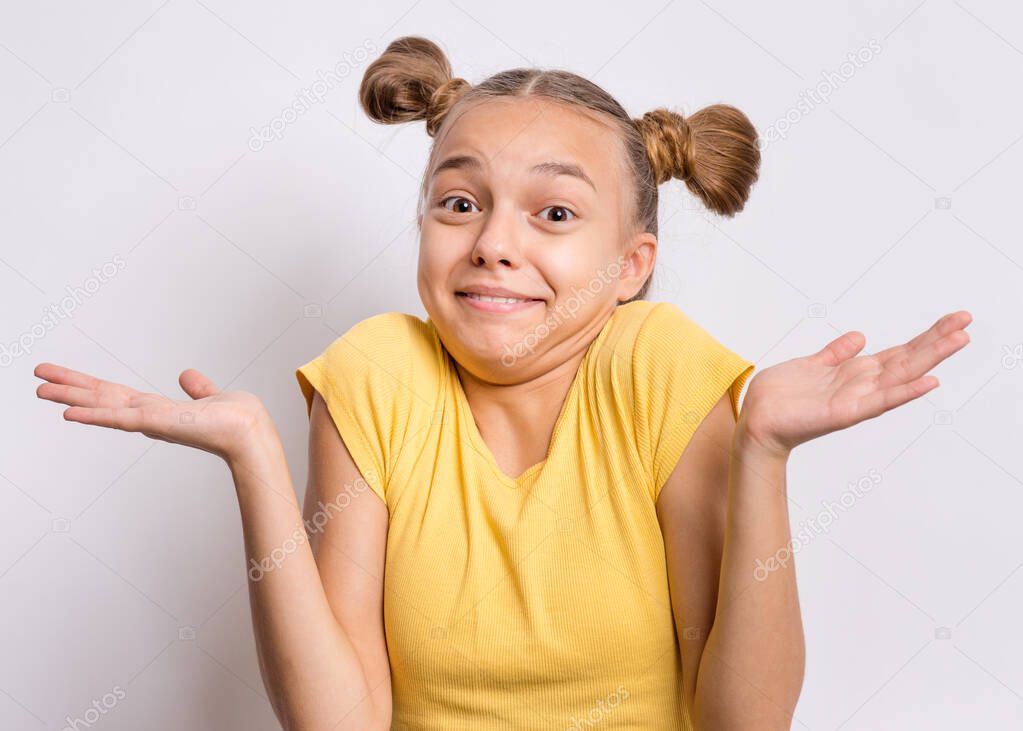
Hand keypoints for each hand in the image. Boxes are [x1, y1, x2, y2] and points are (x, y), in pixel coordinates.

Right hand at [34, 363, 271, 462]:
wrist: (250, 431)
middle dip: (69, 390)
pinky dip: (95, 417)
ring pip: (102, 408)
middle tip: (37, 380)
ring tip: (40, 390)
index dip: (88, 387)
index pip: (114, 396)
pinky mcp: (157, 424)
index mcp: (157, 409)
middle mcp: (148, 416)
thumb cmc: (236, 419)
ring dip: (71, 399)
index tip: (62, 379)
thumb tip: (186, 375)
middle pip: (100, 400)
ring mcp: (150, 421)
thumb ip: (197, 388)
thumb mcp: (210, 395)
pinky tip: (70, 414)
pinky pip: (120, 419)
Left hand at [738, 310, 972, 457]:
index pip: (900, 351)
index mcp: (855, 372)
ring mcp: (857, 399)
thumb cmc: (780, 396)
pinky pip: (880, 401)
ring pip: (902, 375)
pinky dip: (905, 392)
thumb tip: (860, 337)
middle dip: (938, 340)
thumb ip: (836, 353)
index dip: (927, 336)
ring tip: (960, 340)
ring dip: (931, 358)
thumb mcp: (811, 365)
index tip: (954, 319)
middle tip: (968, 321)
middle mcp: (862, 385)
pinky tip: (929, 382)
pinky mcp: (844, 412)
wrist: (757, 420)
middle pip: (908, 359)